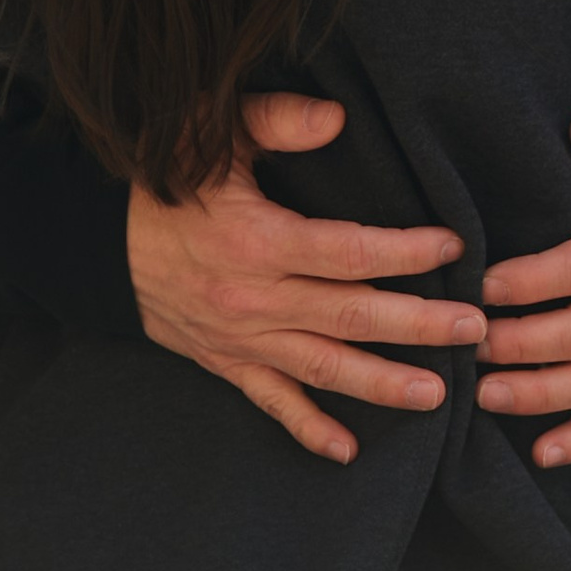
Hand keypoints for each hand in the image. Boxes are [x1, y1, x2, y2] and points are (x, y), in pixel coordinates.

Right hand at [125, 91, 483, 463]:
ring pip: (323, 367)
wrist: (97, 243)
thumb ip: (276, 121)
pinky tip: (348, 450)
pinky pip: (271, 402)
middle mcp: (253, 298)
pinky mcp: (225, 362)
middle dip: (417, 325)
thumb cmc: (165, 182)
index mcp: (256, 240)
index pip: (347, 251)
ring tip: (438, 394)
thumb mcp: (211, 134)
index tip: (451, 246)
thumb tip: (338, 120)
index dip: (404, 252)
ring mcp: (240, 338)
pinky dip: (308, 429)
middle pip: (350, 315)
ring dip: (382, 383)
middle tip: (474, 331)